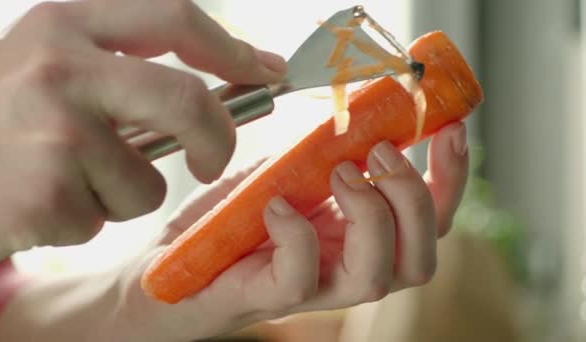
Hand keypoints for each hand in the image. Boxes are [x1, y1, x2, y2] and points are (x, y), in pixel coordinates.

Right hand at [0, 0, 285, 264]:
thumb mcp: (47, 66)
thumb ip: (123, 66)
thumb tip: (221, 79)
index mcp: (64, 24)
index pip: (172, 16)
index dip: (229, 46)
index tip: (264, 70)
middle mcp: (59, 68)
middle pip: (186, 102)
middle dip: (216, 139)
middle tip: (211, 161)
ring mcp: (52, 131)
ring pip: (147, 182)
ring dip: (122, 193)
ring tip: (67, 181)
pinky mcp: (46, 193)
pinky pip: (105, 218)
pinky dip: (87, 219)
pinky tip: (42, 202)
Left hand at [107, 122, 468, 341]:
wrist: (163, 270)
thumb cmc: (223, 224)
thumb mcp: (281, 174)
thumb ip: (320, 154)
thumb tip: (357, 113)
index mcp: (354, 237)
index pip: (428, 222)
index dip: (450, 179)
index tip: (449, 128)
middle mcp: (342, 268)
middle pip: (420, 259)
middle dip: (414, 199)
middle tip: (378, 153)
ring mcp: (308, 289)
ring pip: (377, 278)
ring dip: (372, 215)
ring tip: (339, 172)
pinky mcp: (264, 298)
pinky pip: (302, 280)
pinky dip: (298, 234)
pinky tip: (276, 204)